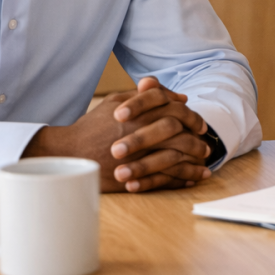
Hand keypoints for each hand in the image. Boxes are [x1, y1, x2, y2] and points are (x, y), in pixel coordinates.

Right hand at [23, 77, 212, 192]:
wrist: (69, 152)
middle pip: (179, 133)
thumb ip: (147, 95)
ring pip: (175, 156)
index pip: (174, 111)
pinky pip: (164, 178)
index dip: (191, 117)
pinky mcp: (132, 175)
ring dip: (193, 160)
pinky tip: (191, 179)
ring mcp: (135, 155)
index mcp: (137, 112)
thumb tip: (179, 96)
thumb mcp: (117, 101)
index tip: (200, 125)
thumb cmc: (94, 125)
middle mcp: (138, 132)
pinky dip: (181, 178)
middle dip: (196, 138)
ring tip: (203, 163)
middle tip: (205, 144)